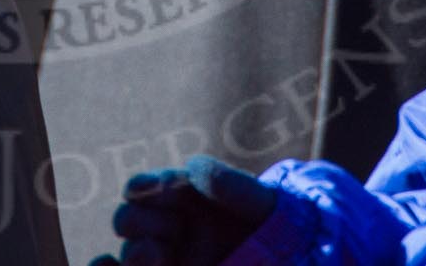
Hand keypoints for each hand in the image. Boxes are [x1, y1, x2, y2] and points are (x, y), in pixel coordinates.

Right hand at [89, 155, 277, 265]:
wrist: (295, 258)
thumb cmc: (276, 226)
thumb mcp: (262, 204)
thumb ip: (233, 185)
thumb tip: (193, 167)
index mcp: (181, 199)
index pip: (146, 187)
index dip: (147, 187)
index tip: (158, 189)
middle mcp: (167, 229)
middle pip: (130, 220)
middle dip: (139, 222)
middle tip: (169, 231)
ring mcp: (167, 260)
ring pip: (131, 255)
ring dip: (134, 253)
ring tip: (152, 255)